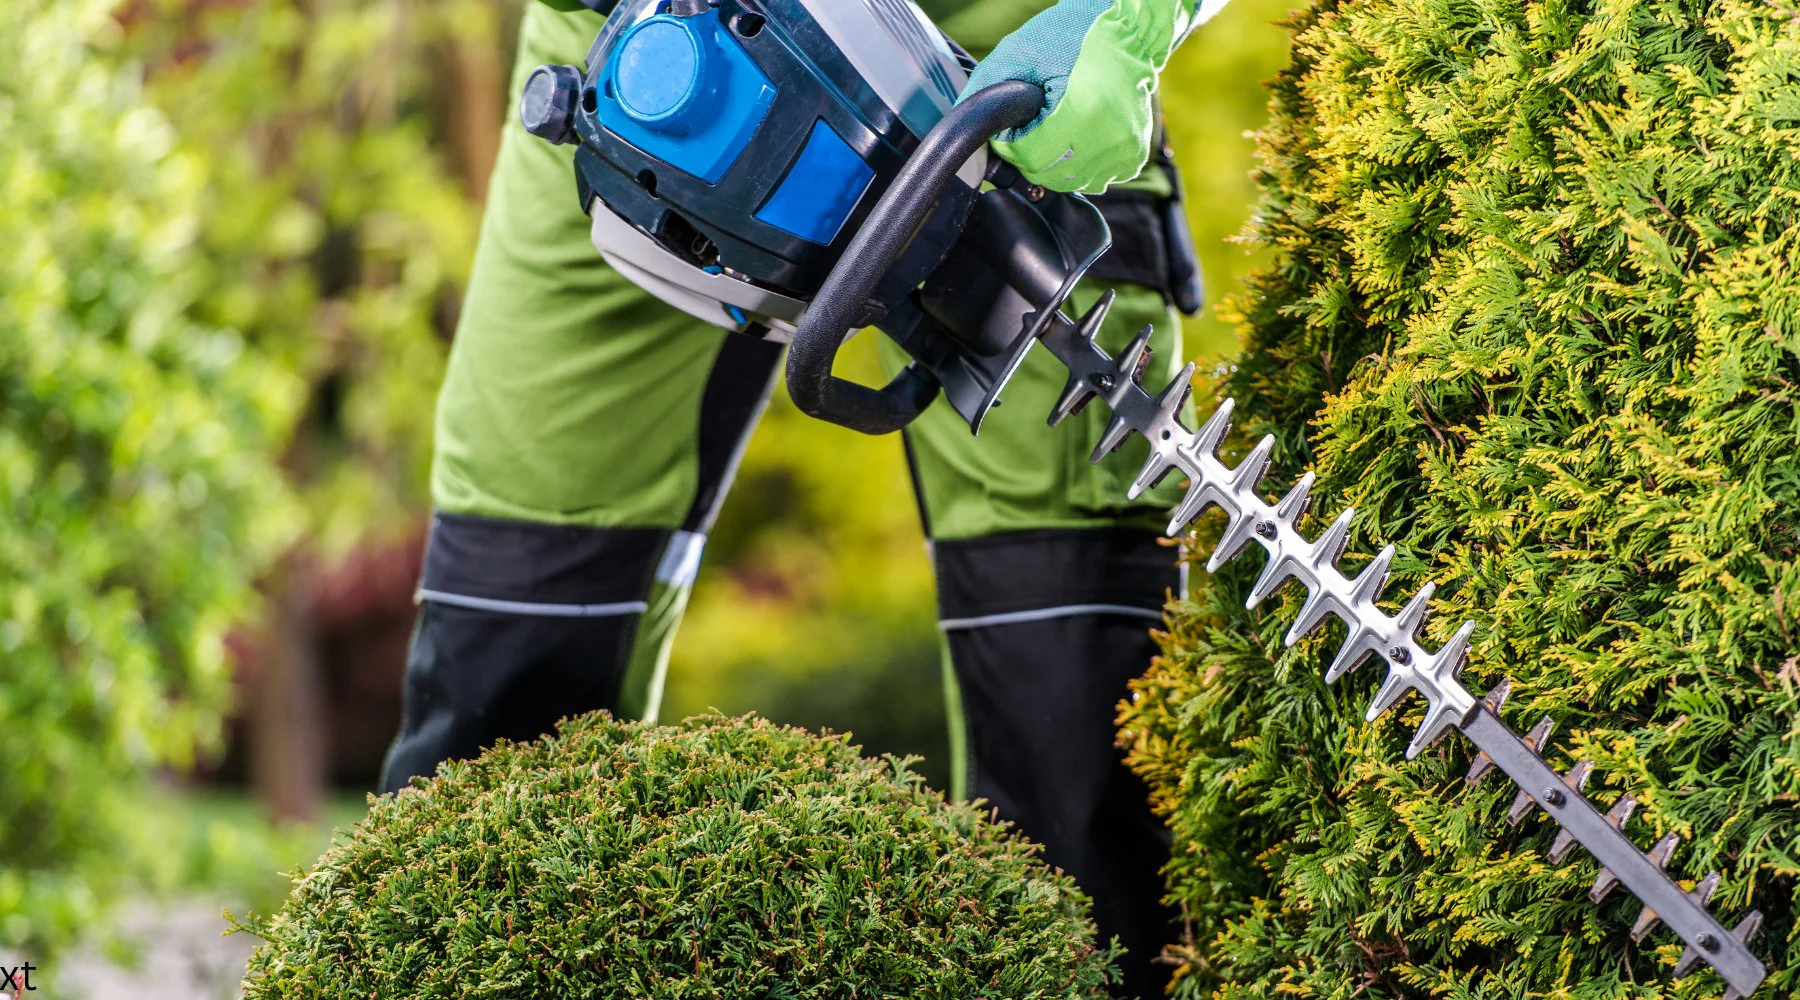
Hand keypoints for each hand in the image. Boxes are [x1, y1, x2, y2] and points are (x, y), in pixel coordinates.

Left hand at [959, 0, 1218, 193]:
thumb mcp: (1018, 53)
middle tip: (1038, 120)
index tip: (1017, 122)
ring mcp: (1122, 151)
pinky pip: (1094, 179)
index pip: (1026, 157)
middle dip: (1030, 153)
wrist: (1127, 29)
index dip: (1011, 142)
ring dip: (1054, 162)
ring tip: (1059, 125)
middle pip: (1045, 175)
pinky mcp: (1132, 156)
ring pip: (1067, 182)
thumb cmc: (1072, 34)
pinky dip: (1080, 165)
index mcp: (1078, 112)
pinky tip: (1079, 135)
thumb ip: (984, 92)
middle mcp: (1105, 138)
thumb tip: (961, 129)